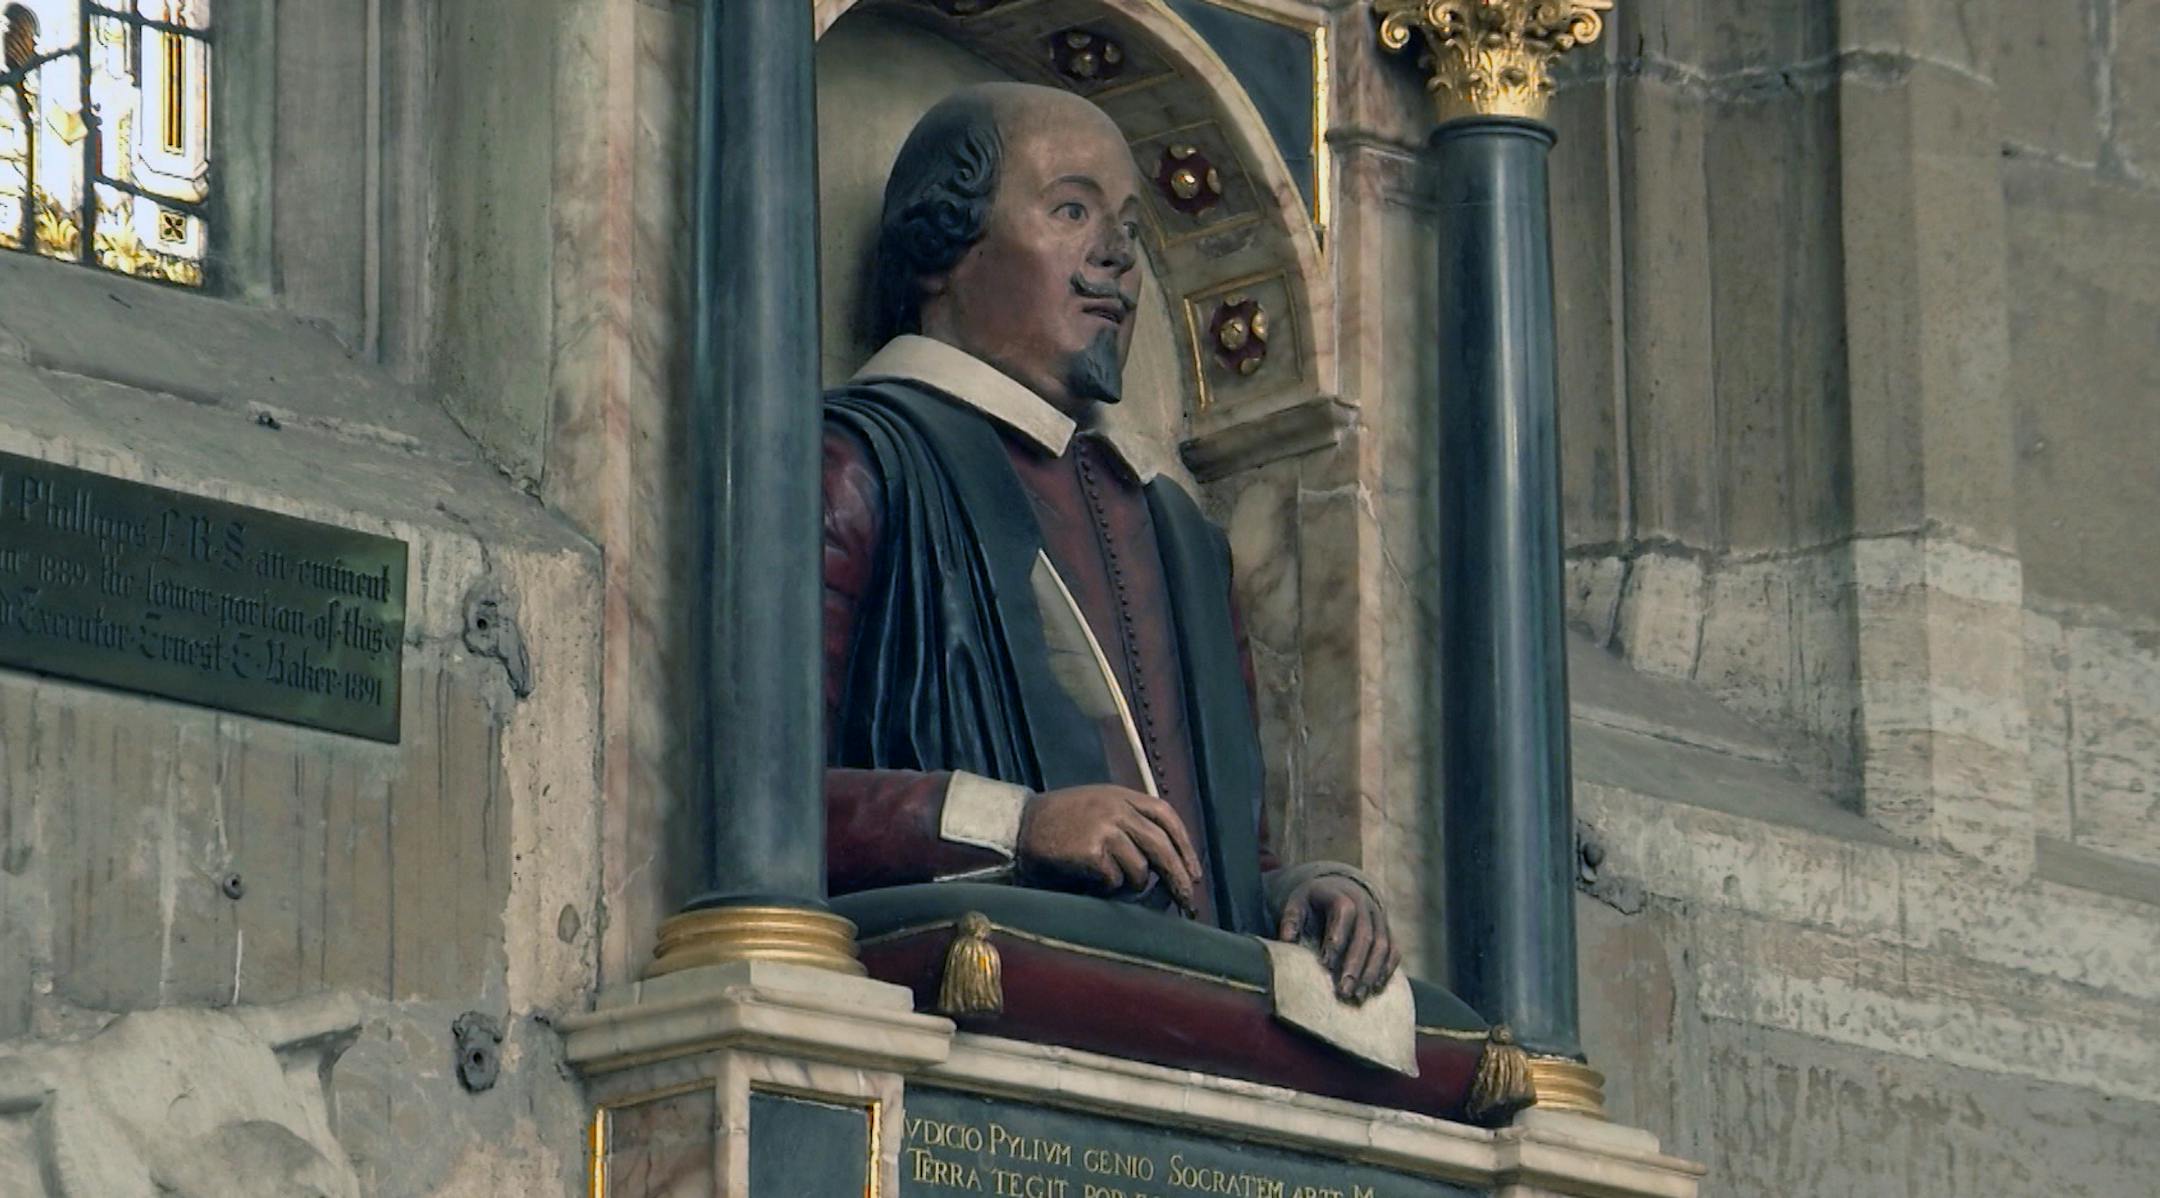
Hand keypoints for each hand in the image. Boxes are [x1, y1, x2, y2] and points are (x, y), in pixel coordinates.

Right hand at [1016, 785, 1201, 915]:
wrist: (1019, 828)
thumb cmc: (1058, 822)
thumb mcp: (1097, 805)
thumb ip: (1128, 820)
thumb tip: (1164, 858)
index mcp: (1121, 795)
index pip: (1166, 816)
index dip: (1185, 845)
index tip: (1194, 871)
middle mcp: (1117, 808)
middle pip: (1162, 847)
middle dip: (1179, 878)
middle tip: (1187, 900)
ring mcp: (1105, 828)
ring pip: (1140, 869)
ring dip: (1131, 884)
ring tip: (1110, 881)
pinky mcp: (1092, 851)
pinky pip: (1115, 880)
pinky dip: (1107, 887)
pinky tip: (1090, 880)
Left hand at [1277, 875, 1398, 1002]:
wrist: (1342, 888)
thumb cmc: (1315, 902)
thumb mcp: (1298, 903)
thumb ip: (1291, 919)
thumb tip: (1286, 939)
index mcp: (1341, 894)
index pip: (1344, 912)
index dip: (1337, 937)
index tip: (1325, 963)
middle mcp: (1365, 904)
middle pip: (1365, 935)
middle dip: (1355, 965)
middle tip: (1344, 991)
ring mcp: (1379, 918)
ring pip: (1382, 945)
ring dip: (1371, 972)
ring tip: (1358, 996)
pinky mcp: (1388, 931)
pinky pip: (1393, 950)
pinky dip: (1386, 969)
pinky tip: (1375, 988)